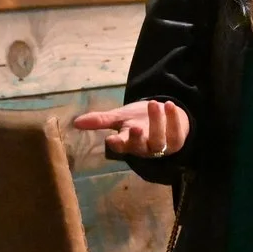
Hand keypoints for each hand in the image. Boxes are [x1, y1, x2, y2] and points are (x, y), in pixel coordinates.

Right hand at [72, 99, 189, 160]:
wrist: (163, 117)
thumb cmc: (138, 119)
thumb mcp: (119, 118)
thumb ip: (100, 120)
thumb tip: (75, 122)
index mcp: (128, 144)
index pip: (121, 147)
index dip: (117, 144)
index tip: (111, 139)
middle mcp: (144, 147)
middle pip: (141, 146)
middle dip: (137, 138)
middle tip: (135, 126)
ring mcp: (162, 146)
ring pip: (160, 140)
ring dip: (157, 123)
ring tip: (154, 104)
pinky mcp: (176, 140)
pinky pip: (176, 134)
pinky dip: (173, 120)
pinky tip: (169, 105)